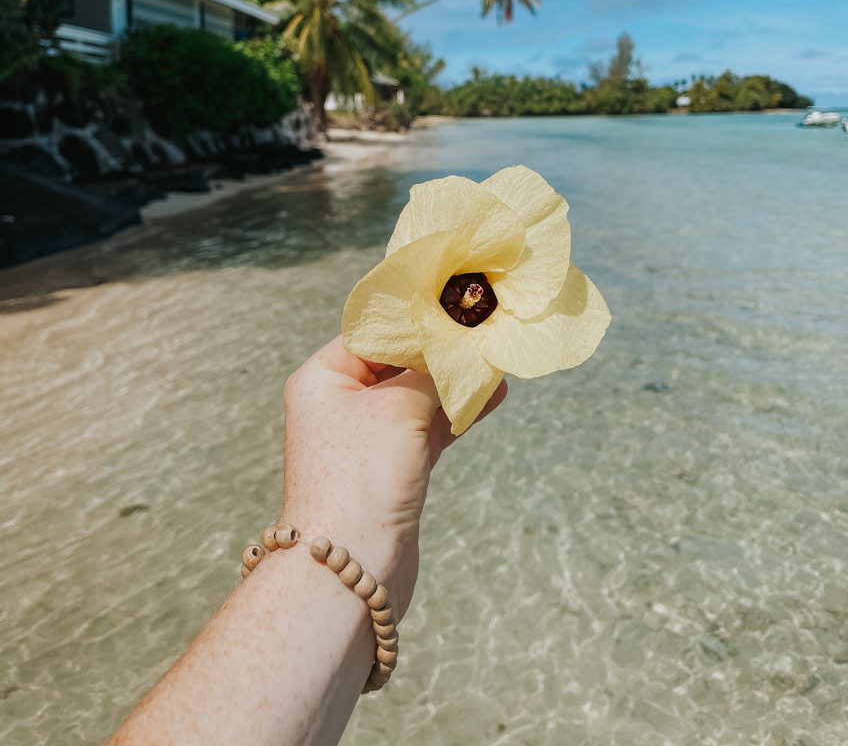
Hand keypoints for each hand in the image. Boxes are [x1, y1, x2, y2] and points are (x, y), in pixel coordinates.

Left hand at [280, 336, 506, 617]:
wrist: (350, 571)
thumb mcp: (400, 407)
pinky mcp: (391, 468)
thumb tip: (460, 342)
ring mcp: (365, 438)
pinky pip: (427, 426)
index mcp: (323, 378)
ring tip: (496, 362)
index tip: (456, 304)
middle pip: (397, 362)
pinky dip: (456, 412)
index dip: (414, 319)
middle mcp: (338, 404)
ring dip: (454, 381)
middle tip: (484, 330)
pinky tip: (492, 394)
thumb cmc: (362, 477)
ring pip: (417, 395)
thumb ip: (432, 370)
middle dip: (440, 350)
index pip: (373, 331)